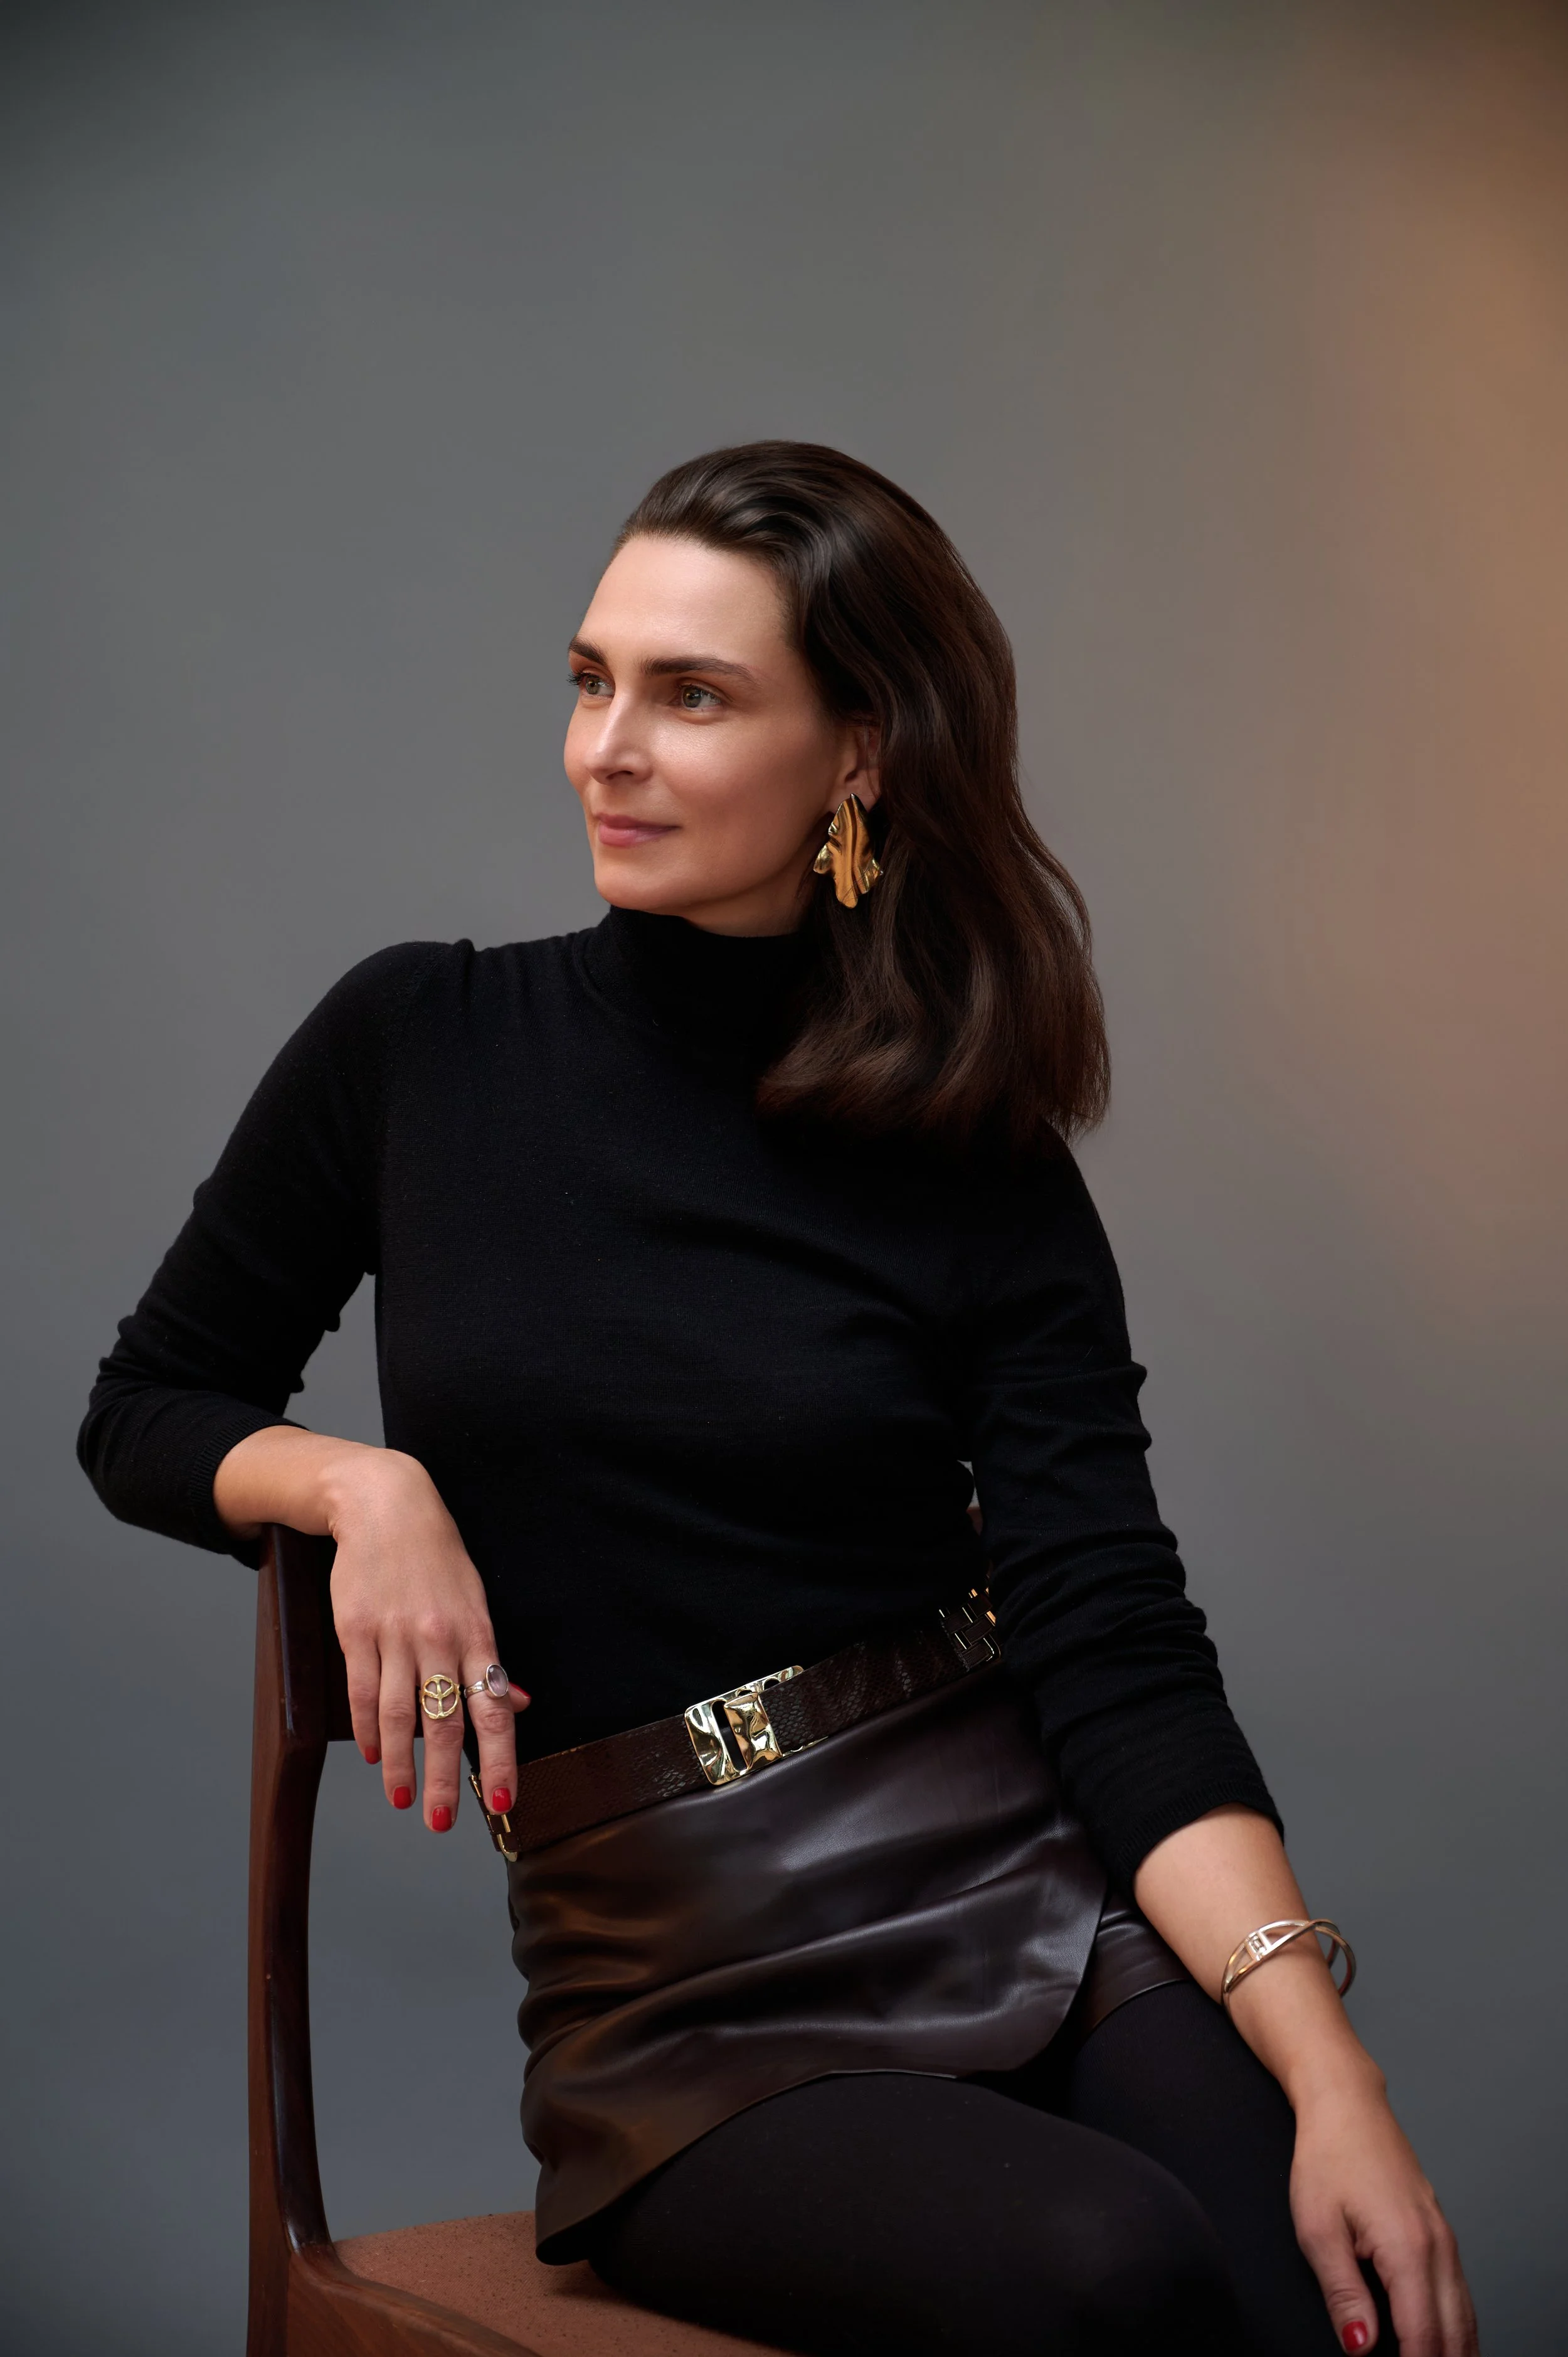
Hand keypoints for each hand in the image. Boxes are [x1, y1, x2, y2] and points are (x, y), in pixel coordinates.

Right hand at [325, 1447, 529, 1832]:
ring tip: (402, 1800)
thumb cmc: (437, 1559)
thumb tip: (520, 1705)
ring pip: (399, 1714)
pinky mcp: (355, 1629)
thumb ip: (491, 1659)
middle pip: (445, 1721)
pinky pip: (362, 1689)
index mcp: (476, 1633)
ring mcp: (394, 1634)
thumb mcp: (475, 1601)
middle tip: (443, 1821)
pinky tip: (372, 1753)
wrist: (385, 1505)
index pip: (494, 1706)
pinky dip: (366, 1727)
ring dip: (400, 1765)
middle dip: (446, 1777)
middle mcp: (439, 1638)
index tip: (504, 1799)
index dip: (500, 1756)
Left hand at [1290, 2068, 1476, 2355]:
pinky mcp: (1441, 2233)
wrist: (1346, 2104)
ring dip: (1454, 2349)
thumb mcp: (1317, 2228)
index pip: (1423, 2337)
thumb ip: (1342, 2293)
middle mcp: (1438, 2247)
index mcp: (1408, 2250)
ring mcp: (1445, 2239)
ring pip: (1465, 2316)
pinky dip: (1456, 2325)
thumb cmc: (1327, 2157)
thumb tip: (1360, 2346)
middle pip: (1455, 2334)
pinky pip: (1459, 2293)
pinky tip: (1443, 2342)